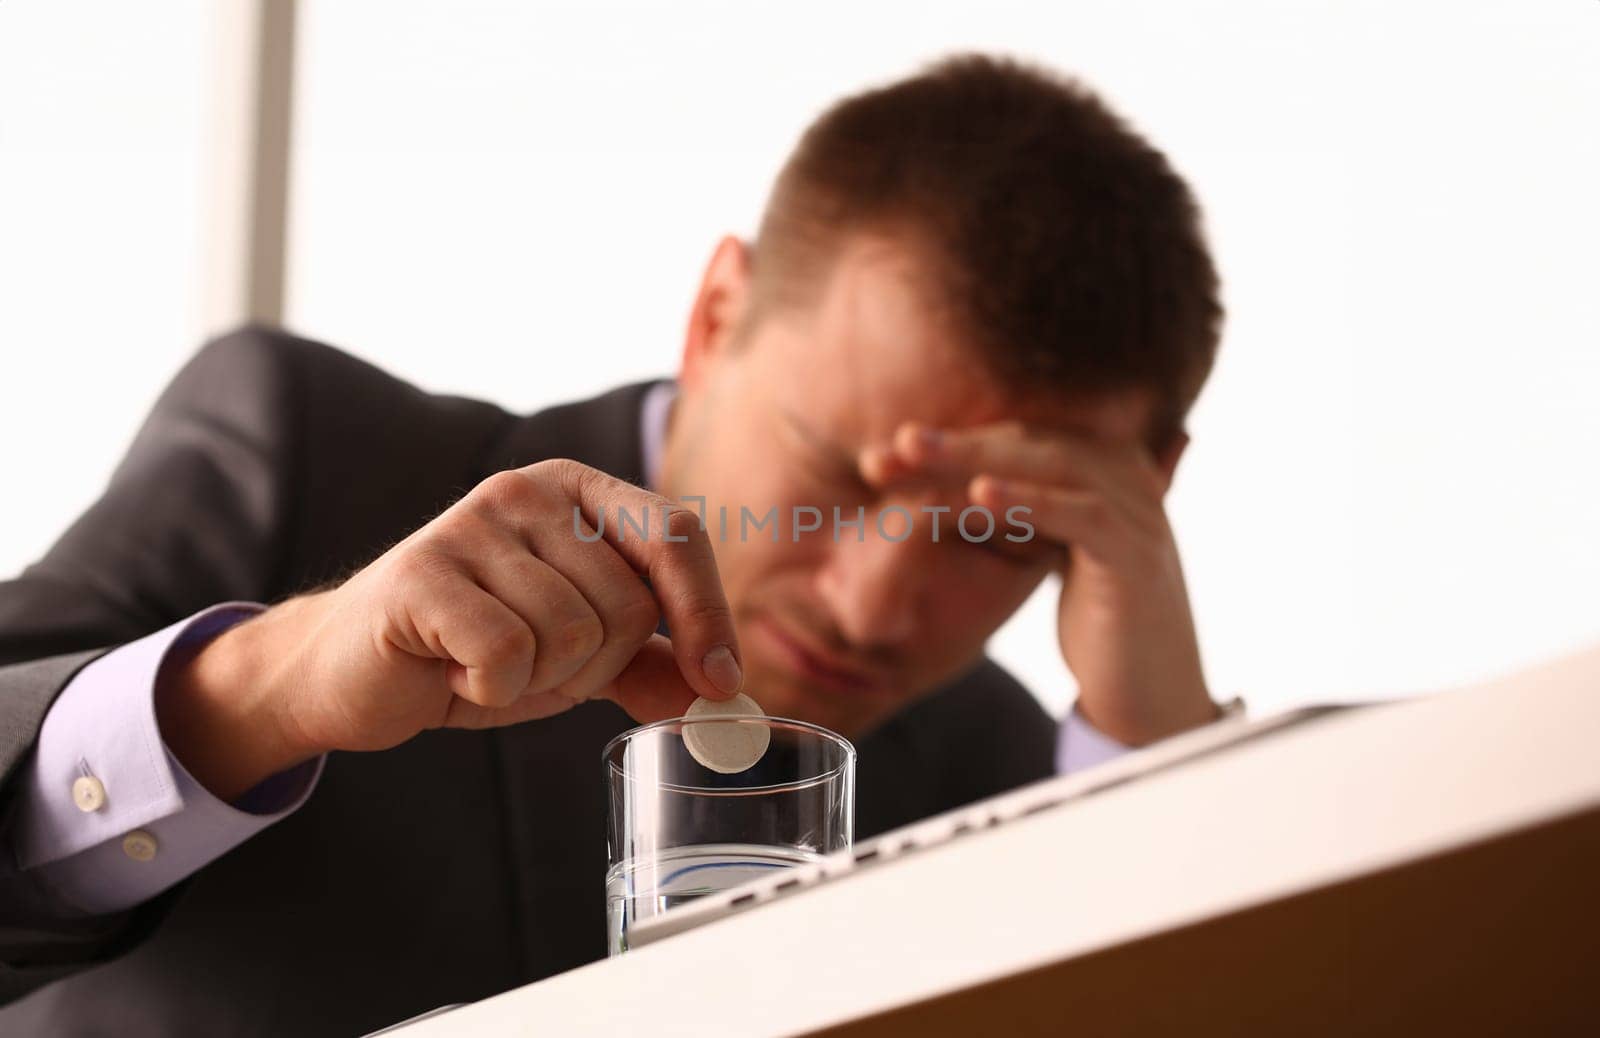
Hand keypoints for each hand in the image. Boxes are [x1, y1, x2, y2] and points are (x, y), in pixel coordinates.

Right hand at [159, 459, 743, 799]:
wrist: (353, 670)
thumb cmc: (475, 650)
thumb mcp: (579, 657)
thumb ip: (650, 663)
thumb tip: (724, 694)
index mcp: (579, 491)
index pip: (676, 536)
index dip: (707, 614)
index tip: (720, 682)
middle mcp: (529, 489)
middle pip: (629, 606)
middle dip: (594, 667)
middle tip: (532, 662)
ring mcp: (472, 523)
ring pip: (573, 636)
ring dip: (536, 680)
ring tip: (485, 660)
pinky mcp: (422, 572)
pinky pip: (509, 654)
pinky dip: (490, 687)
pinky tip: (453, 668)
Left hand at [876, 422, 1217, 745]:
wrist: (1151, 692)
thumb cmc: (1095, 621)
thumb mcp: (1046, 552)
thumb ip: (1014, 510)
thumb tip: (941, 481)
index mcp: (1104, 465)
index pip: (1017, 441)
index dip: (950, 444)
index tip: (881, 459)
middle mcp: (1126, 473)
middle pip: (1027, 444)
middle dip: (951, 445)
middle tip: (887, 451)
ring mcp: (1138, 508)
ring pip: (1047, 465)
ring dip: (973, 457)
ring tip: (912, 453)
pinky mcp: (1136, 551)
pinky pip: (1078, 512)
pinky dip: (1028, 499)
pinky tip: (980, 494)